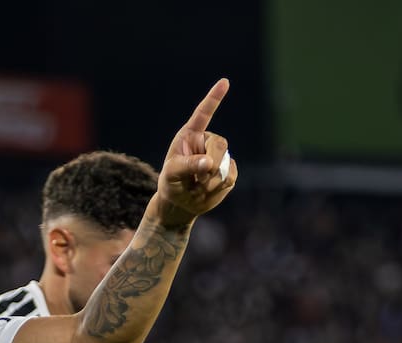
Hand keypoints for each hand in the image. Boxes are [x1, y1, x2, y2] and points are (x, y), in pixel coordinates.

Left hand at [155, 78, 235, 226]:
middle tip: (197, 179)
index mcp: (190, 135)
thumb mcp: (171, 174)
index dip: (214, 98)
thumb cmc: (171, 183)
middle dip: (210, 164)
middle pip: (220, 144)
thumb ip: (187, 166)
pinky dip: (218, 188)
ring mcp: (220, 156)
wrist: (180, 202)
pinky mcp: (229, 170)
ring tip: (197, 186)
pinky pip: (230, 177)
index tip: (224, 82)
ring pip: (226, 164)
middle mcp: (207, 142)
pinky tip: (207, 190)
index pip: (203, 114)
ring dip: (211, 181)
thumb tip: (209, 163)